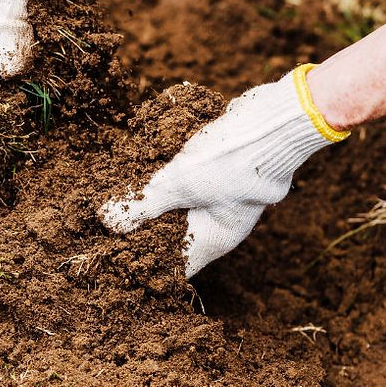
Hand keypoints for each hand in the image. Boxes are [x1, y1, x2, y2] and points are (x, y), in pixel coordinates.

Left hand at [101, 65, 349, 277]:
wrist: (276, 121)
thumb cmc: (233, 160)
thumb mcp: (178, 182)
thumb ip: (143, 204)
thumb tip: (109, 222)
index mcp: (213, 240)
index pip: (174, 265)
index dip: (143, 262)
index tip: (113, 254)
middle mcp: (222, 224)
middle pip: (175, 233)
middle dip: (143, 224)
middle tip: (111, 217)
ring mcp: (225, 197)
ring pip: (182, 202)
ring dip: (156, 195)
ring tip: (123, 189)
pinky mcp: (225, 171)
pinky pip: (192, 178)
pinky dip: (172, 173)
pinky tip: (150, 160)